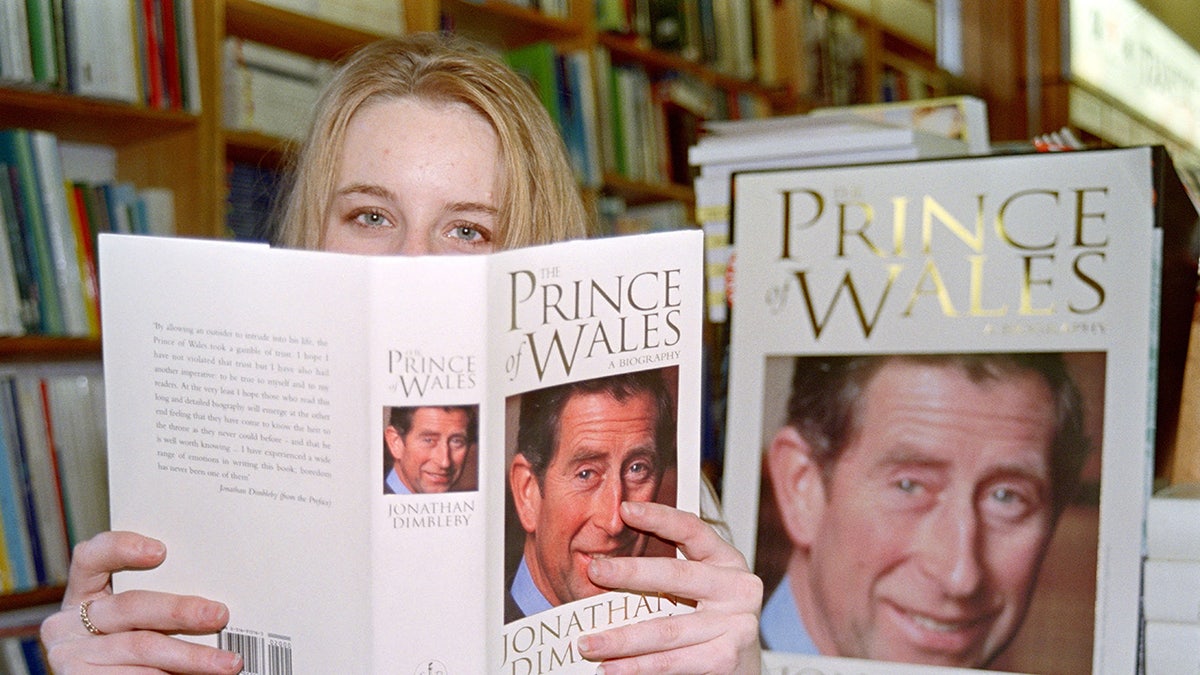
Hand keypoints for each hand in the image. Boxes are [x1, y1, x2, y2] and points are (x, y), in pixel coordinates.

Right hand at [39, 531, 242, 673]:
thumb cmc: (128, 643)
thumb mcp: (135, 618)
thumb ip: (156, 604)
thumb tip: (212, 600)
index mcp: (84, 592)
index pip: (91, 558)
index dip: (122, 549)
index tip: (160, 551)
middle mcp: (68, 622)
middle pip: (130, 606)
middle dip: (180, 611)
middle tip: (220, 615)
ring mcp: (70, 655)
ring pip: (140, 647)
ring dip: (190, 657)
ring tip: (226, 663)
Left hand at [577, 501, 762, 673]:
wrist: (741, 670)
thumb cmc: (710, 623)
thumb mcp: (698, 590)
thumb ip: (666, 575)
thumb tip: (605, 566)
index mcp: (726, 561)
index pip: (692, 530)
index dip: (660, 517)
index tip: (626, 510)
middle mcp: (737, 588)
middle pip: (676, 576)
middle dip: (630, 573)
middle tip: (594, 570)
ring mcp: (736, 624)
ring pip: (666, 629)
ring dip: (621, 638)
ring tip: (587, 643)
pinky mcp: (727, 658)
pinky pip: (673, 661)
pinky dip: (638, 666)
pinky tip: (611, 668)